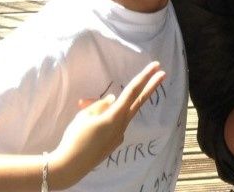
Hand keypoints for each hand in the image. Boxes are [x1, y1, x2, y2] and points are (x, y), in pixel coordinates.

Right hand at [49, 62, 165, 188]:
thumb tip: (113, 99)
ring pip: (122, 114)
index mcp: (115, 115)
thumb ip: (100, 105)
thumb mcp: (84, 116)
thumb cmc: (75, 138)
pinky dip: (106, 119)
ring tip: (86, 109)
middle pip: (139, 101)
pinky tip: (90, 126)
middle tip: (163, 73)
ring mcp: (119, 136)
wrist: (70, 166)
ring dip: (114, 107)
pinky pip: (114, 125)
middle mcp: (122, 125)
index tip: (156, 67)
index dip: (144, 77)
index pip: (133, 91)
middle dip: (151, 86)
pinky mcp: (113, 143)